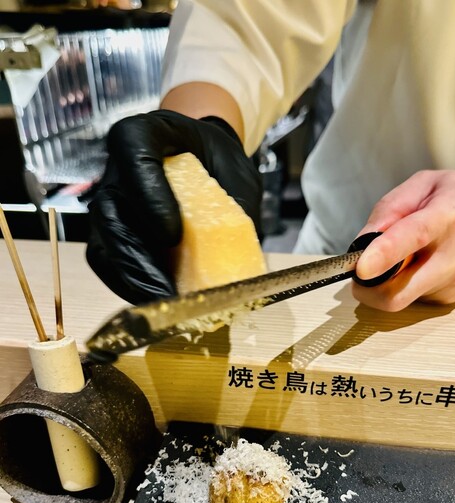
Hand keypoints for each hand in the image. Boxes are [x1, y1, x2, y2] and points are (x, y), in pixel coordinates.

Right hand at [86, 110, 261, 303]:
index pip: (134, 155)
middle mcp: (116, 170)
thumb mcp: (237, 177)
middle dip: (138, 262)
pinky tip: (158, 305)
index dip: (148, 196)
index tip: (173, 235)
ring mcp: (109, 204)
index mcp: (143, 136)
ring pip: (103, 246)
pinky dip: (131, 288)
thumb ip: (238, 211)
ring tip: (164, 308)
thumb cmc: (220, 165)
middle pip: (109, 213)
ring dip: (133, 282)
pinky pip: (108, 265)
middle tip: (167, 295)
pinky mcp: (110, 235)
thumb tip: (246, 271)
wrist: (207, 161)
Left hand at [352, 170, 454, 310]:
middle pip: (398, 291)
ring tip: (407, 255)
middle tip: (361, 271)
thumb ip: (389, 210)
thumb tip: (362, 243)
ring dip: (389, 281)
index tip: (362, 267)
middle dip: (368, 288)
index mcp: (449, 215)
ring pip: (401, 297)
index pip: (413, 238)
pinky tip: (420, 265)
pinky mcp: (452, 297)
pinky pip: (413, 298)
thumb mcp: (423, 185)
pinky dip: (405, 284)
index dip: (384, 255)